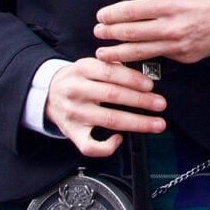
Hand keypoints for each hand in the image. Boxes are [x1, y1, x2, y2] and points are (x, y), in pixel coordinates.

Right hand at [44, 57, 166, 156]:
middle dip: (141, 101)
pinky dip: (106, 146)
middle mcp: (77, 91)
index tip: (150, 85)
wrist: (48, 93)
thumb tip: (140, 74)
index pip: (111, 73)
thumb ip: (112, 66)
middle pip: (113, 96)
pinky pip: (89, 146)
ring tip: (156, 123)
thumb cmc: (77, 78)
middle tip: (160, 104)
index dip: (133, 79)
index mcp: (82, 69)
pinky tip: (119, 139)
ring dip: (136, 123)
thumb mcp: (90, 63)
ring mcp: (74, 114)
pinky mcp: (72, 133)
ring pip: (108, 120)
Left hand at [94, 0, 209, 64]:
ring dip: (119, 53)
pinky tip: (136, 55)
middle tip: (98, 33)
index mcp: (169, 4)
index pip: (129, 11)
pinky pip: (162, 57)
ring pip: (141, 52)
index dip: (111, 14)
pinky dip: (146, 56)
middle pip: (130, 33)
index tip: (101, 15)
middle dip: (110, 34)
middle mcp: (172, 27)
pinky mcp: (187, 58)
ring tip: (105, 54)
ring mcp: (179, 46)